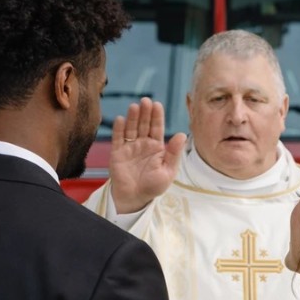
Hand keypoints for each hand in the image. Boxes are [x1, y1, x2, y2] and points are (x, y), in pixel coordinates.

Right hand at [109, 98, 185, 212]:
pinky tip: (120, 119)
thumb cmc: (153, 186)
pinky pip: (118, 138)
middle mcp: (143, 143)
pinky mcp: (117, 153)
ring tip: (134, 107)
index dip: (157, 116)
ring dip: (132, 117)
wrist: (135, 198)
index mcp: (156, 147)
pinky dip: (118, 129)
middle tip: (145, 101)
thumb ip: (174, 153)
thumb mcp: (168, 171)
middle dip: (145, 113)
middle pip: (144, 124)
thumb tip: (182, 135)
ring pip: (131, 128)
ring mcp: (129, 147)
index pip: (157, 127)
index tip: (157, 105)